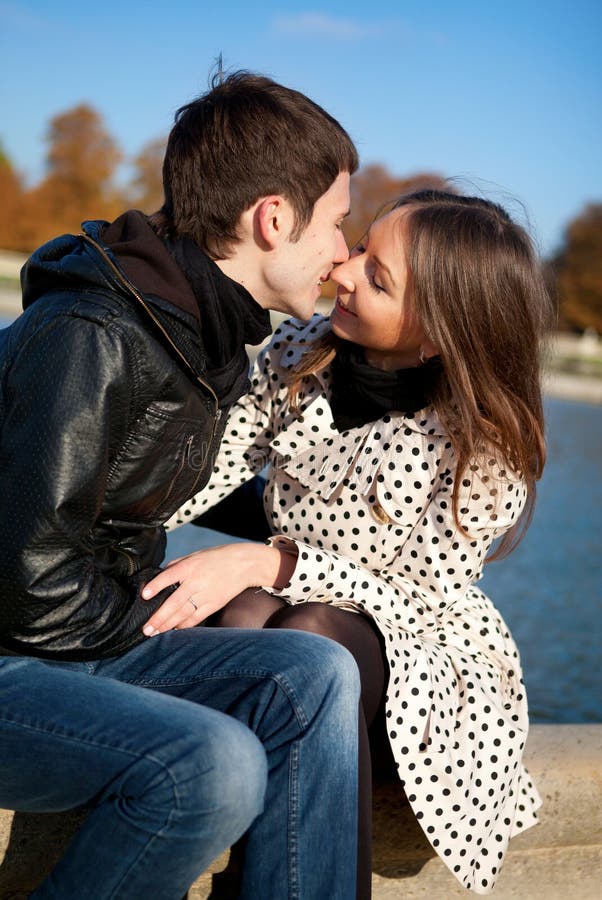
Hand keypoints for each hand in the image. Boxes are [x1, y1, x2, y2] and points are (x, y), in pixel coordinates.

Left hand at [140, 542, 295, 635]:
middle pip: (174, 602)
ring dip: (168, 624)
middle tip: (145, 629)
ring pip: (183, 613)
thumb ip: (177, 566)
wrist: (244, 564)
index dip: (156, 586)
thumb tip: (159, 577)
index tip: (144, 595)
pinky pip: (197, 617)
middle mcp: (197, 581)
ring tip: (155, 632)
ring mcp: (206, 595)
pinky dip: (185, 625)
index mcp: (190, 566)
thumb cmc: (216, 557)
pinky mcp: (214, 604)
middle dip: (159, 617)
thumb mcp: (194, 555)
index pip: (169, 576)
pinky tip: (174, 629)